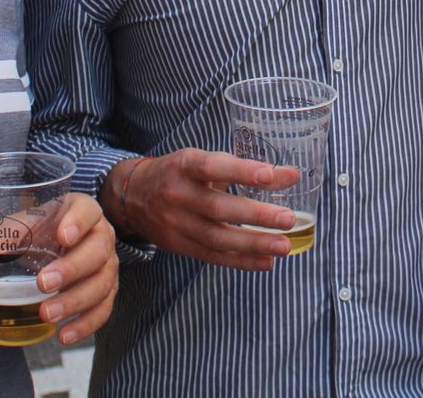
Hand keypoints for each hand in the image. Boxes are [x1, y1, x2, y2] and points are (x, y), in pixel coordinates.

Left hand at [36, 193, 118, 345]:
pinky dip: (85, 325)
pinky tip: (63, 335)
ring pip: (102, 284)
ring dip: (75, 302)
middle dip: (72, 269)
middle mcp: (102, 236)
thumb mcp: (30, 222)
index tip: (63, 237)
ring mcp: (108, 265)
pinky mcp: (107, 290)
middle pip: (98, 251)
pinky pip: (103, 309)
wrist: (70, 235)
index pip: (87, 211)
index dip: (78, 223)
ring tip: (46, 314)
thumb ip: (5, 237)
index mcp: (84, 210)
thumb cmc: (48, 226)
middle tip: (43, 284)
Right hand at [103, 149, 300, 270]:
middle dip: (255, 215)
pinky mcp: (180, 246)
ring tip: (284, 245)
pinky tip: (266, 262)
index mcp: (184, 166)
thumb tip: (290, 175)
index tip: (270, 175)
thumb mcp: (202, 161)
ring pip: (217, 238)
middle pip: (218, 208)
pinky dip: (241, 261)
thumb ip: (243, 169)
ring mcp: (176, 224)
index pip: (212, 166)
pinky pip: (213, 256)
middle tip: (288, 218)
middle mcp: (178, 195)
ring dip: (253, 243)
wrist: (132, 195)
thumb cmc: (178, 173)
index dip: (240, 171)